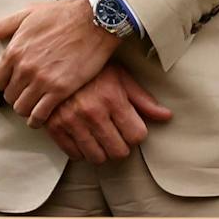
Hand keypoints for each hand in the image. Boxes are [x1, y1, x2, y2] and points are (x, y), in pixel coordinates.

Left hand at [0, 0, 119, 127]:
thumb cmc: (61, 15)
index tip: (12, 84)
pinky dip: (38, 120)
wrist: (94, 21)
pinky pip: (41, 115)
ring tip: (33, 106)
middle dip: (15, 97)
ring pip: (22, 108)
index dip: (3, 84)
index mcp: (14, 51)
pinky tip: (42, 117)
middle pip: (9, 96)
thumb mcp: (26, 15)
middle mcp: (24, 68)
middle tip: (25, 95)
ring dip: (26, 109)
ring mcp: (42, 80)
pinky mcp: (61, 90)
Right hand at [44, 63, 171, 163]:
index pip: (137, 136)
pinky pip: (75, 155)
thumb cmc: (92, 69)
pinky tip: (83, 136)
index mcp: (111, 97)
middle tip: (115, 132)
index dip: (136, 132)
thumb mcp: (120, 77)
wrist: (52, 60)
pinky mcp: (54, 127)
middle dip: (120, 144)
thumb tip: (166, 116)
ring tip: (99, 136)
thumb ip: (143, 99)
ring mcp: (71, 121)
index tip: (129, 125)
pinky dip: (81, 150)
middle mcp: (92, 111)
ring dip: (101, 150)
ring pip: (98, 158)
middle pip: (119, 152)